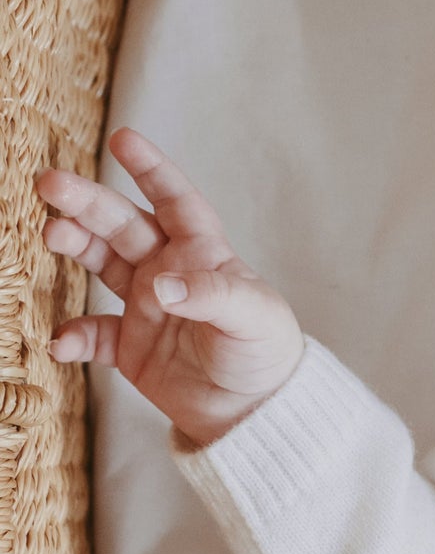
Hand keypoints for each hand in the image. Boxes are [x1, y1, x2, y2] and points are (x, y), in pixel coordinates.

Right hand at [39, 127, 304, 446]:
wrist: (255, 413)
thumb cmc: (265, 353)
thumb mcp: (253, 318)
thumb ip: (210, 296)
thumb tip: (159, 286)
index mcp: (204, 253)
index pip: (176, 201)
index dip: (151, 170)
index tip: (123, 140)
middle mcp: (168, 270)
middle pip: (123, 224)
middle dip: (88, 202)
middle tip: (51, 184)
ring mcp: (145, 305)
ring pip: (100, 263)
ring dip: (75, 246)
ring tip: (52, 234)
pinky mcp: (129, 346)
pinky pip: (92, 334)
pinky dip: (74, 336)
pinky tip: (62, 343)